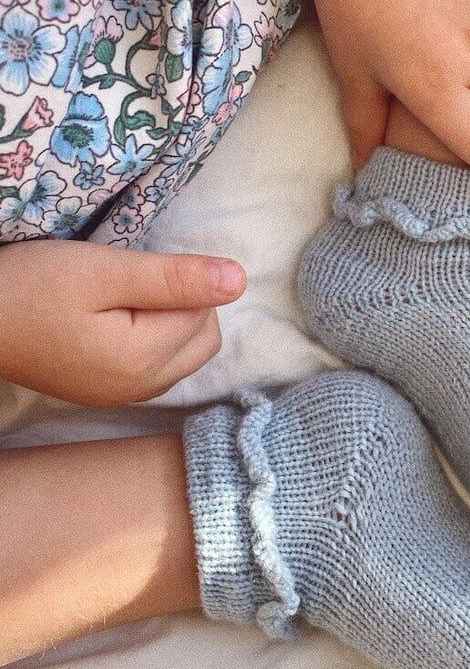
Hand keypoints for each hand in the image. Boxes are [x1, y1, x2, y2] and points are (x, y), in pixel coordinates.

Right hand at [0, 241, 245, 406]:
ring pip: (184, 353)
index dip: (179, 283)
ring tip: (119, 299)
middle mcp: (142, 390)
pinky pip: (157, 364)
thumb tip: (239, 280)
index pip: (206, 315)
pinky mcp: (107, 392)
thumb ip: (174, 278)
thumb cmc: (32, 288)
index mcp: (145, 363)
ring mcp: (124, 396)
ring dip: (168, 321)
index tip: (134, 273)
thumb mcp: (103, 272)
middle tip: (129, 284)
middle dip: (183, 305)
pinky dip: (152, 338)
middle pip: (204, 340)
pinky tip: (116, 320)